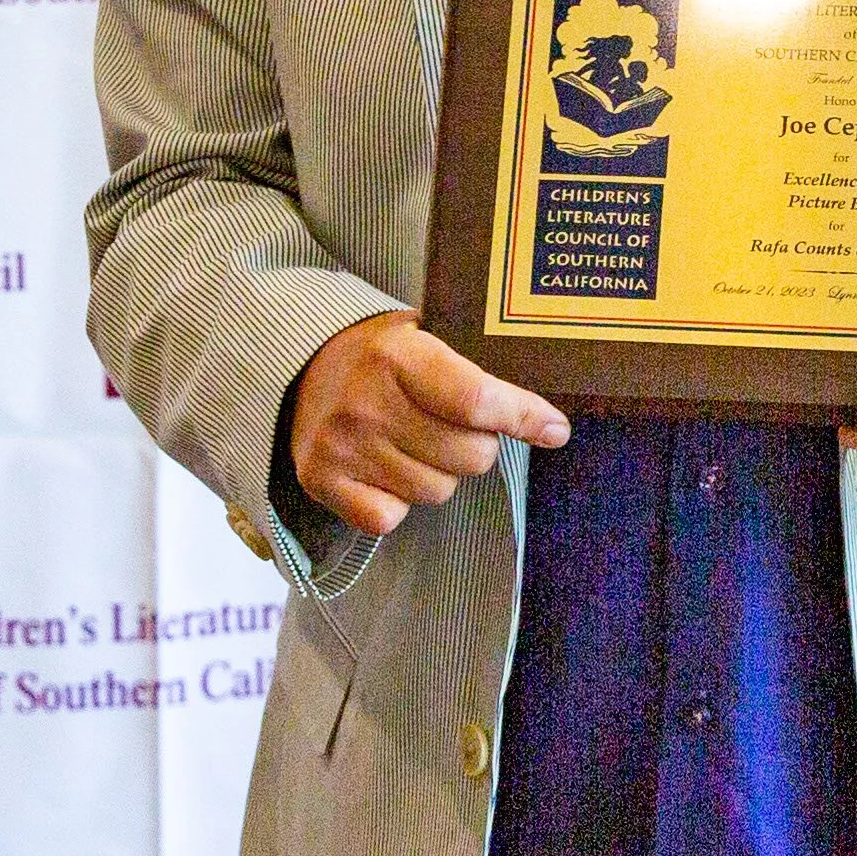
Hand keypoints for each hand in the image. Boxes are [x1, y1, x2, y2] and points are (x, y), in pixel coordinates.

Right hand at [290, 312, 570, 535]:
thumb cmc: (382, 354)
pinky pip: (390, 518)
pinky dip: (397, 503)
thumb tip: (549, 421)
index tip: (554, 429)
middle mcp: (367, 402)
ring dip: (439, 473)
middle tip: (458, 426)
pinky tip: (386, 469)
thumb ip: (476, 371)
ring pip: (437, 491)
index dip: (522, 417)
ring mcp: (342, 446)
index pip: (475, 399)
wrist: (303, 366)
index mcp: (398, 356)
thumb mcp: (425, 337)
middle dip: (478, 445)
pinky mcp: (322, 481)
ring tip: (415, 442)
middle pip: (468, 456)